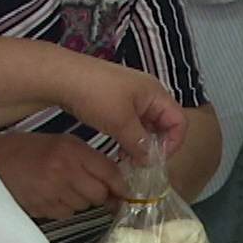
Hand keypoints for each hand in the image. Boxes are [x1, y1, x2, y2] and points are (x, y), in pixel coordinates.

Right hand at [0, 132, 124, 221]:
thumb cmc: (27, 149)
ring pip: (84, 206)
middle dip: (99, 194)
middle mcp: (64, 171)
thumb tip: (114, 181)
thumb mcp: (61, 142)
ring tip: (63, 187)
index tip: (121, 189)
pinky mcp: (41, 208)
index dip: (119, 185)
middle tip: (89, 187)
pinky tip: (51, 195)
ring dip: (80, 200)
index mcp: (72, 150)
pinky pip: (65, 214)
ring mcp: (52, 192)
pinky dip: (63, 207)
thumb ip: (88, 158)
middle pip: (100, 195)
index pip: (110, 173)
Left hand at [49, 58, 186, 163]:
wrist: (62, 78)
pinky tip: (119, 150)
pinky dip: (130, 138)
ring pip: (146, 126)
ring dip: (141, 144)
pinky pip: (132, 124)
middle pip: (164, 124)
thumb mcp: (120, 122)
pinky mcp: (116, 103)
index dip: (173, 142)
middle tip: (142, 165)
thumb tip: (150, 161)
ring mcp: (131, 98)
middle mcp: (148, 94)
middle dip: (156, 146)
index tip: (157, 160)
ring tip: (129, 161)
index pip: (179, 121)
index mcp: (155, 93)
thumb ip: (139, 144)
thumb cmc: (95, 93)